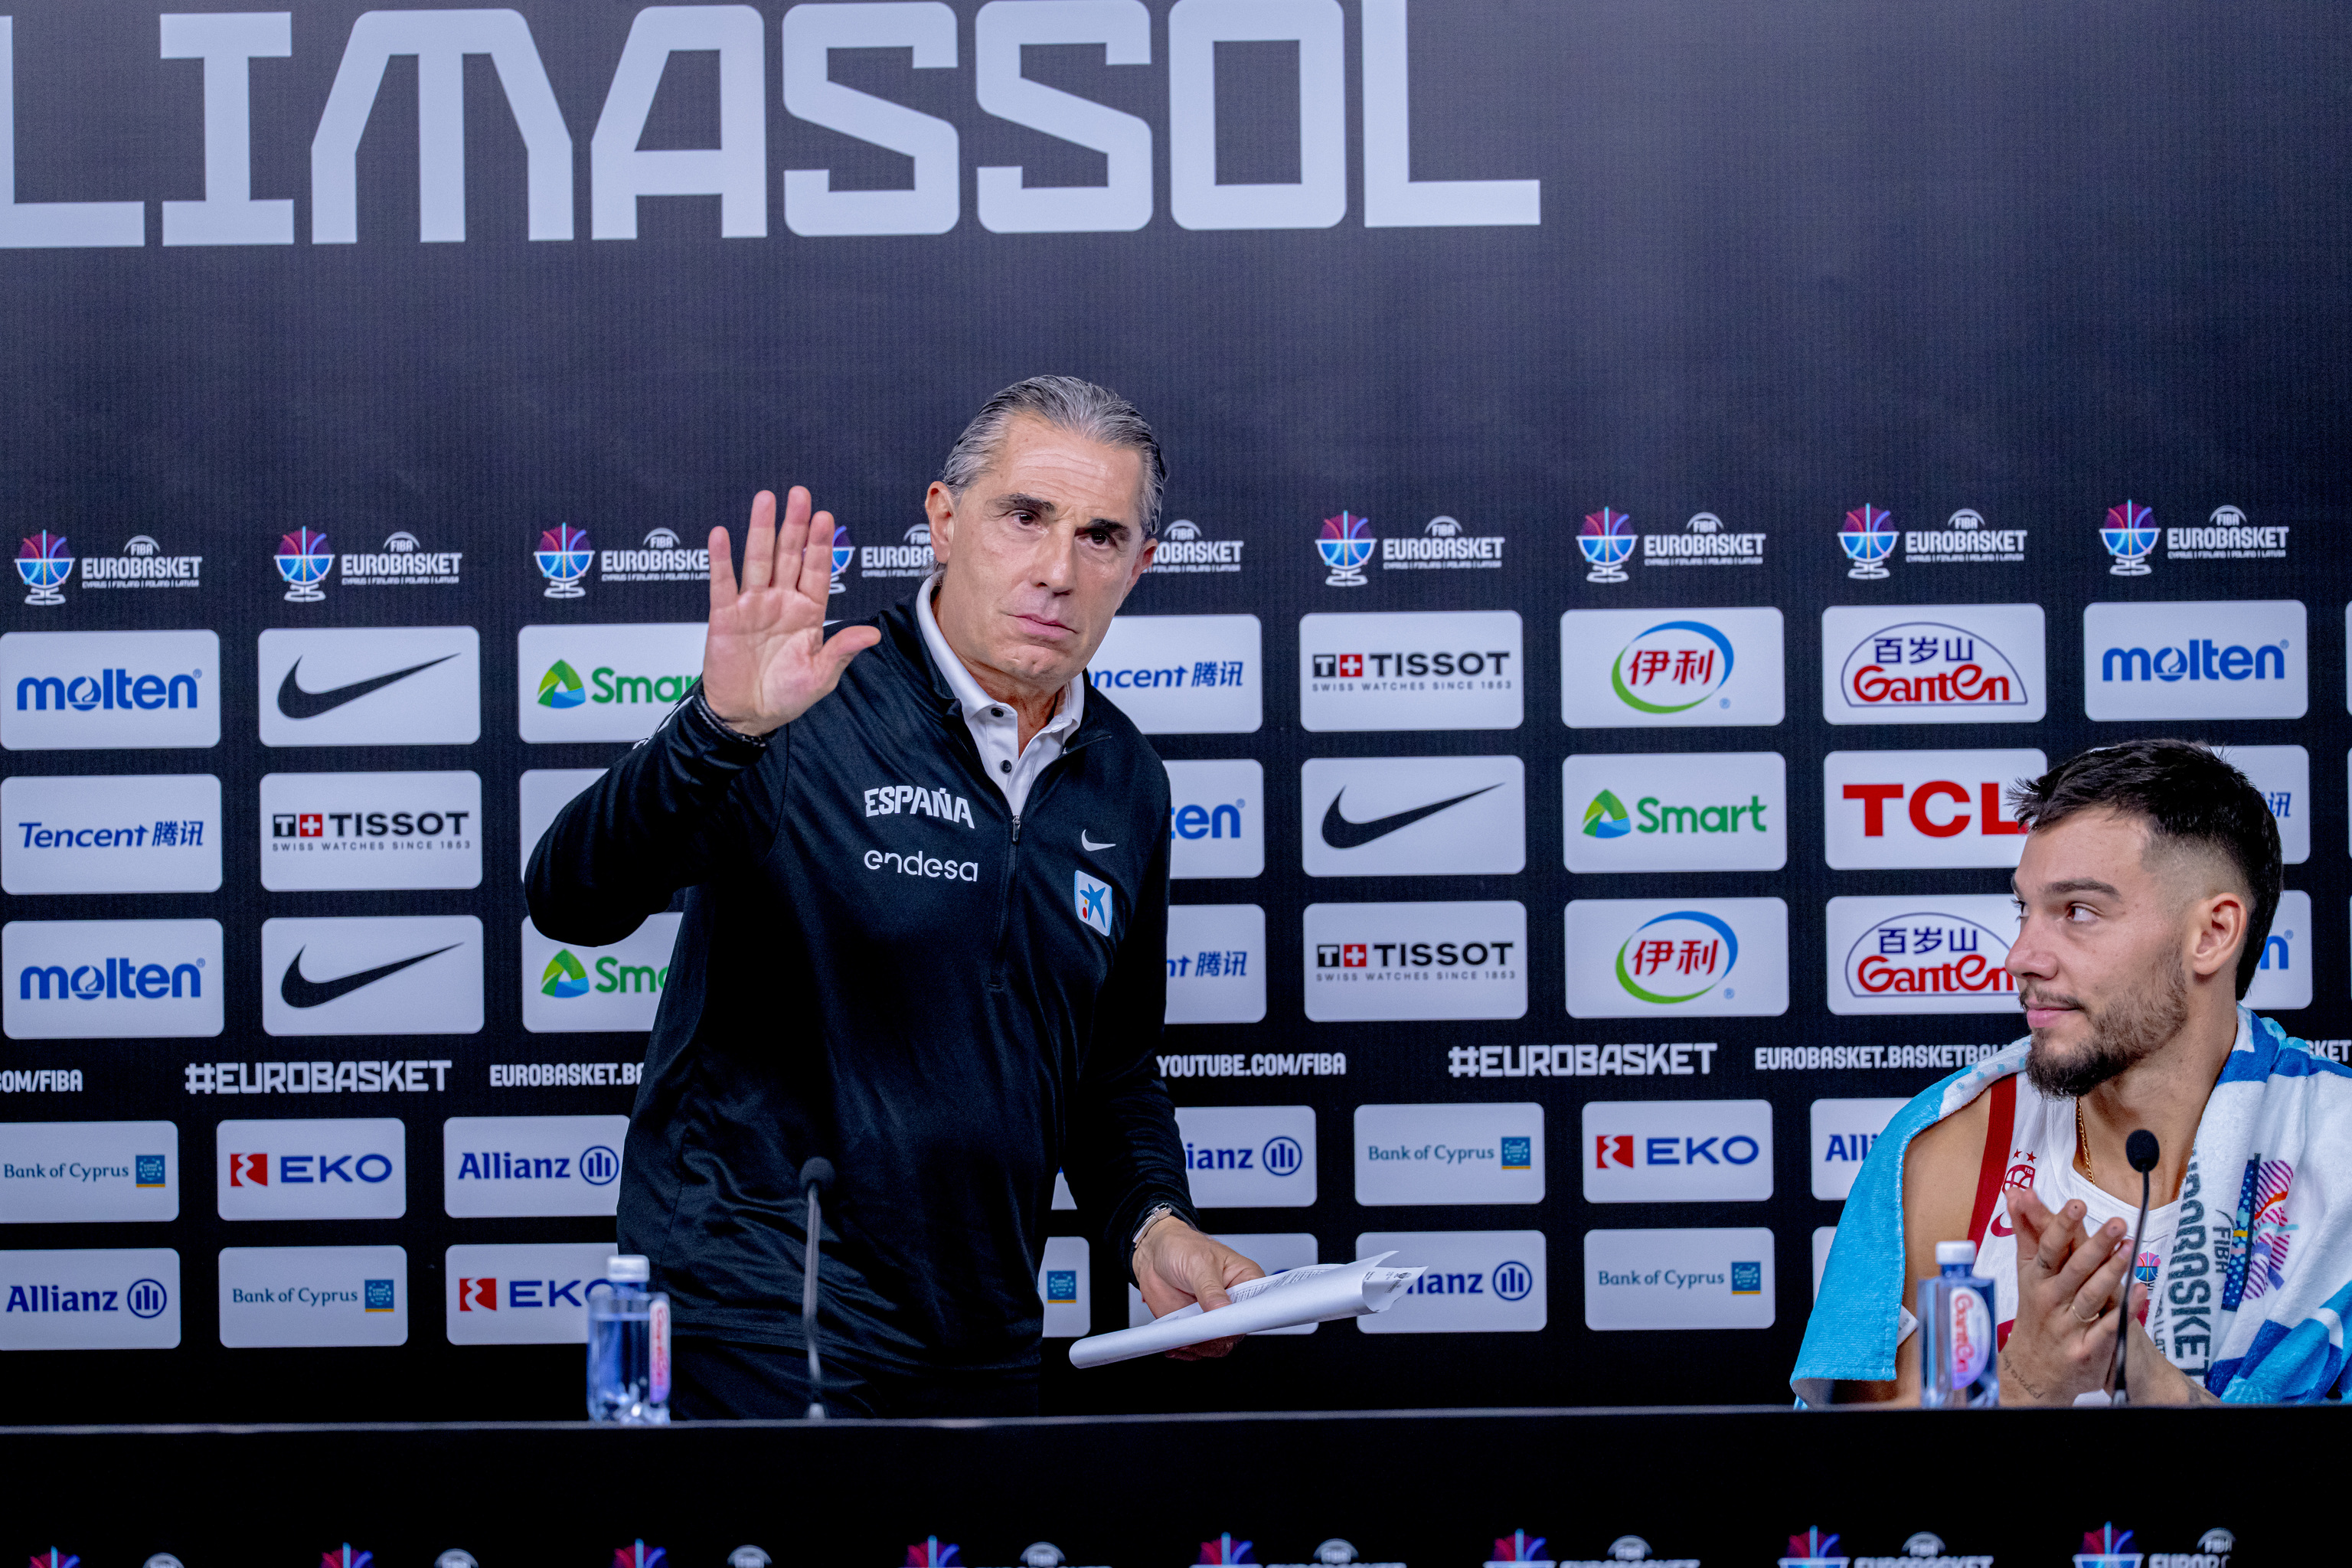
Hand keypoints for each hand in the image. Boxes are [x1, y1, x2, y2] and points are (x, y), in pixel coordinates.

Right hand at [701, 488, 880, 734]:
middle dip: (795, 525)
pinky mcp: (725, 615)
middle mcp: (781, 602)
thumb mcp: (820, 676)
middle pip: (789, 556)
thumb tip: (872, 635)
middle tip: (799, 494)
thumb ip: (841, 652)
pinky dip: (721, 559)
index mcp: (808, 612)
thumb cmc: (786, 696)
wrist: (747, 716)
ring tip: (766, 500)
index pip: (817, 571)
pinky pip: (722, 583)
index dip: (820, 545)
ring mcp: (753, 605)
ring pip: (758, 560)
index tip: (825, 517)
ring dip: (761, 530)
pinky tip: (721, 534)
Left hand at [1134, 1217, 1263, 1360]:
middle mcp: (1232, 1301)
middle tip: (1202, 1332)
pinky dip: (1187, 1351)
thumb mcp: (1199, 1262)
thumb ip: (1210, 1288)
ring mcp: (1214, 1316)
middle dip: (1220, 1336)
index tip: (1232, 1322)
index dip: (1248, 1316)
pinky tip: (1176, 1345)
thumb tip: (1221, 1308)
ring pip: (1219, 1344)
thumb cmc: (1182, 1246)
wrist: (1153, 1253)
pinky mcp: (1196, 1327)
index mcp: (1244, 1279)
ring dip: (1202, 1347)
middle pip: (1238, 1330)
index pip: (1257, 1304)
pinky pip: (1198, 1348)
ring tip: (1185, 1341)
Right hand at [1999, 1186, 2133, 1404]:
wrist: (2032, 1371)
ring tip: (2131, 1248)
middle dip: (2095, 1245)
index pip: (2048, 1247)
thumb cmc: (2035, 1312)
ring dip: (2112, 1272)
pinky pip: (2108, 1328)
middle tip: (2118, 1223)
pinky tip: (2141, 1292)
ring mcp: (2067, 1326)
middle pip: (2073, 1269)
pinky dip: (2125, 1310)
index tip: (2076, 1204)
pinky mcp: (2086, 1350)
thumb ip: (2026, 1232)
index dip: (2061, 1225)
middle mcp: (2050, 1300)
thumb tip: (2017, 1191)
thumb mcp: (2026, 1272)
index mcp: (2036, 1279)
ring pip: (2091, 1296)